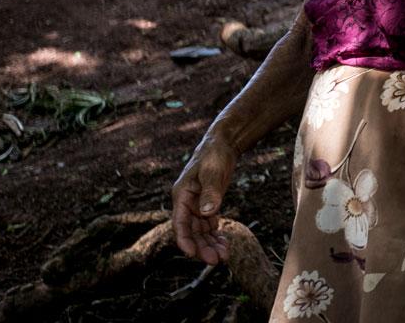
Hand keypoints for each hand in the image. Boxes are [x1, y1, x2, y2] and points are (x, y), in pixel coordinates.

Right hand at [171, 136, 237, 264]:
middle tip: (216, 261)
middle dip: (201, 247)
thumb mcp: (213, 171)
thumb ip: (210, 192)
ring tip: (224, 257)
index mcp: (182, 195)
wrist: (224, 143)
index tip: (193, 254)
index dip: (185, 240)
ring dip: (210, 245)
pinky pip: (209, 225)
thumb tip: (207, 212)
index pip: (180, 223)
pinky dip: (215, 236)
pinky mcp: (207, 204)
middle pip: (191, 231)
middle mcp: (187, 203)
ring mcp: (197, 205)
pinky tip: (225, 245)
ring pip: (200, 231)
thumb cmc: (215, 154)